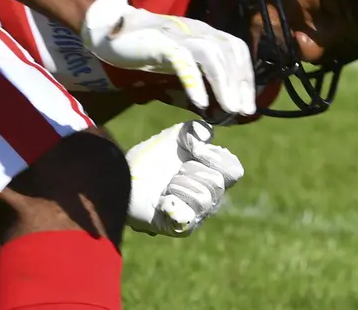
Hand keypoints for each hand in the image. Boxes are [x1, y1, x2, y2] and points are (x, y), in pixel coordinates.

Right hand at [81, 0, 256, 115]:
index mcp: (205, 32)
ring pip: (212, 55)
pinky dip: (195, 82)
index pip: (236, 48)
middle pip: (229, 51)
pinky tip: (201, 103)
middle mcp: (197, 30)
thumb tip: (221, 98)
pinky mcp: (161, 42)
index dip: (246, 74)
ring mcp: (179, 35)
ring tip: (230, 109)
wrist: (111, 30)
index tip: (248, 102)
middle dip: (241, 83)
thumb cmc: (149, 48)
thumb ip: (199, 69)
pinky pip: (183, 61)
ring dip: (224, 84)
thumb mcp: (181, 57)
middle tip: (244, 111)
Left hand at [125, 121, 243, 236]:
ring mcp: (196, 214)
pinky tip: (162, 201)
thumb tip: (208, 137)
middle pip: (217, 183)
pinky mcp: (179, 228)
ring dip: (179, 186)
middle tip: (173, 173)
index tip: (195, 150)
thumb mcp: (174, 136)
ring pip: (203, 199)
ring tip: (165, 187)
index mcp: (213, 175)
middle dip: (191, 171)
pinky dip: (172, 205)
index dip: (216, 158)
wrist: (124, 175)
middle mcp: (209, 197)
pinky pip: (187, 217)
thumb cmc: (149, 158)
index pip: (234, 170)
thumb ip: (196, 130)